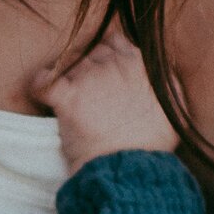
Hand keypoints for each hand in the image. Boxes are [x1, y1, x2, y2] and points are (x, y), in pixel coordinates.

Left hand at [32, 30, 178, 170]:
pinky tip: (42, 92)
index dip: (107, 57)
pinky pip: (43, 81)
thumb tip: (158, 73)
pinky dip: (40, 85)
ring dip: (68, 80)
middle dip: (87, 69)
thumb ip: (164, 83)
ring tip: (72, 104)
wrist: (132, 171)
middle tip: (88, 94)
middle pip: (91, 53)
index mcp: (141, 63)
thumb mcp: (173, 108)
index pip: (115, 42)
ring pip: (69, 65)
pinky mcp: (68, 97)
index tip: (105, 75)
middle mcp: (116, 64)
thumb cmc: (153, 145)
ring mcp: (91, 77)